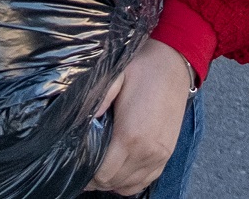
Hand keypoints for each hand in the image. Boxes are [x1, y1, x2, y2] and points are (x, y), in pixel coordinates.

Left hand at [89, 38, 195, 195]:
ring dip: (111, 182)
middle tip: (80, 168)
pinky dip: (129, 182)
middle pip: (114, 182)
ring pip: (129, 185)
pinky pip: (146, 181)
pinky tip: (117, 173)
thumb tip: (79, 120)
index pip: (103, 173)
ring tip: (96, 171)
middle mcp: (146, 151)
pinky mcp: (167, 154)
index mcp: (130, 135)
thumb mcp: (115, 77)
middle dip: (95, 179)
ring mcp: (159, 155)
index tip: (74, 166)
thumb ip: (97, 100)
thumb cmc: (142, 68)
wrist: (174, 63)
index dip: (86, 174)